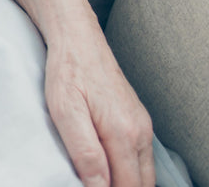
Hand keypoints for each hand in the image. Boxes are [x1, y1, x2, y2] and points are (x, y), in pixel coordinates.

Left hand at [44, 35, 153, 186]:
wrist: (77, 37)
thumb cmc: (67, 70)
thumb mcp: (65, 110)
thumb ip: (85, 152)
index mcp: (124, 133)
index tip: (88, 186)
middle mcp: (140, 132)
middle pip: (141, 184)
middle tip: (91, 183)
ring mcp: (142, 125)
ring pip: (144, 173)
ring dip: (126, 182)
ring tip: (98, 177)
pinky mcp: (138, 119)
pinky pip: (141, 157)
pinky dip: (129, 169)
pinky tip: (108, 165)